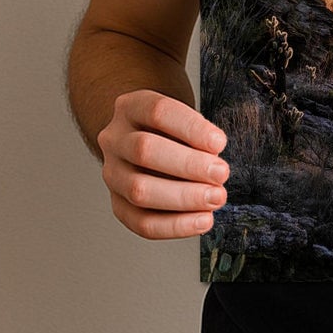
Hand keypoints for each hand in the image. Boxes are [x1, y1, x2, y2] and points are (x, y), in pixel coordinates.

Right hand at [97, 89, 229, 239]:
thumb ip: (198, 133)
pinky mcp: (117, 203)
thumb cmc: (172, 128)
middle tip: (221, 173)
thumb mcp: (182, 116)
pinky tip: (202, 220)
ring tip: (216, 198)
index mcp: (131, 107)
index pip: (158, 112)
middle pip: (144, 150)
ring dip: (184, 198)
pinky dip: (175, 226)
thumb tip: (214, 157)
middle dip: (188, 165)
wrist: (144, 139)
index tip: (220, 143)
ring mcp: (112, 173)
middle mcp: (115, 139)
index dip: (191, 128)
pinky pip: (141, 222)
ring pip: (139, 190)